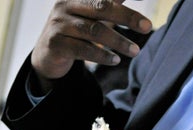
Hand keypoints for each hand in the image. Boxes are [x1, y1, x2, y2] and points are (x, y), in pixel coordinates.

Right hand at [31, 0, 152, 91]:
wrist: (45, 55)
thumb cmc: (73, 33)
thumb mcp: (88, 16)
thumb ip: (109, 4)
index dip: (124, 1)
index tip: (145, 8)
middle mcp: (65, 6)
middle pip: (102, 8)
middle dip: (127, 17)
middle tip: (147, 27)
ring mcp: (58, 24)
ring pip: (94, 31)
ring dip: (118, 41)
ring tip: (134, 51)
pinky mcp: (55, 44)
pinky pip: (83, 49)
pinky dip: (101, 55)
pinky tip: (115, 60)